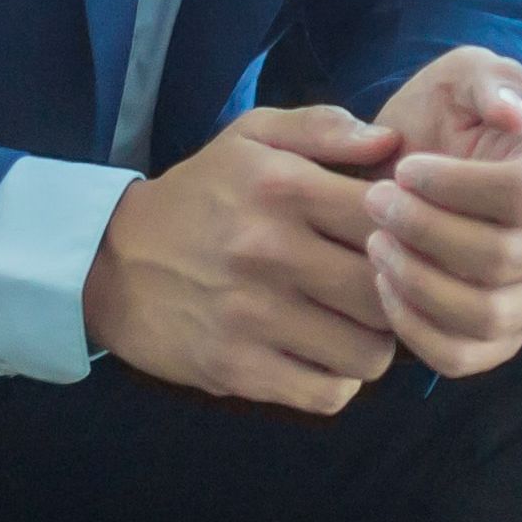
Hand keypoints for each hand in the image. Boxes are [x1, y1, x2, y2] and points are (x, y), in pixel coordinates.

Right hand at [89, 107, 404, 411]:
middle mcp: (269, 251)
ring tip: (354, 327)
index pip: (390, 218)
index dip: (412, 234)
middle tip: (385, 292)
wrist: (109, 263)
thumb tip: (392, 142)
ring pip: (368, 353)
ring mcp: (252, 316)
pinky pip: (326, 393)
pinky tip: (321, 358)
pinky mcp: (235, 369)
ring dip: (372, 345)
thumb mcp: (250, 138)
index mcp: (281, 187)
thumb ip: (324, 128)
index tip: (401, 241)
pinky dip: (335, 382)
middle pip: (386, 292)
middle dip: (400, 297)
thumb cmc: (198, 196)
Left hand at [363, 47, 521, 380]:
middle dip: (424, 231)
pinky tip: (382, 286)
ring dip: (417, 281)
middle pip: (501, 257)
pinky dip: (415, 328)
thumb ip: (489, 79)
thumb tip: (512, 111)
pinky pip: (463, 356)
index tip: (404, 166)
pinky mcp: (498, 338)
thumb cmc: (438, 119)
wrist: (411, 173)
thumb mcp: (460, 76)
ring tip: (375, 244)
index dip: (455, 186)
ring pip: (485, 314)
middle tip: (374, 202)